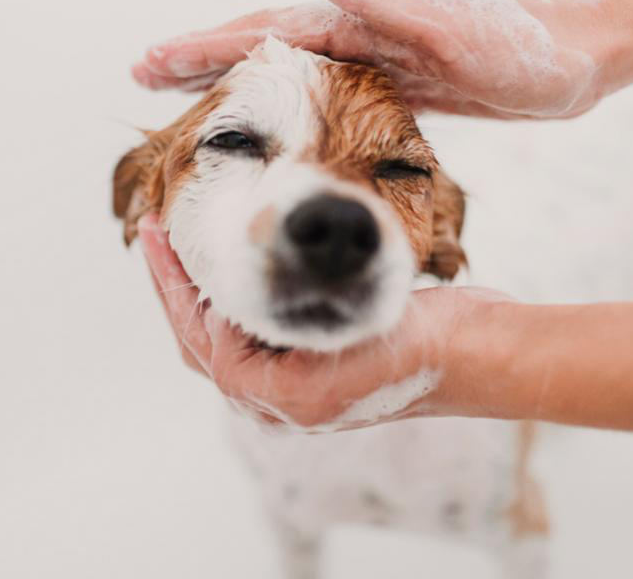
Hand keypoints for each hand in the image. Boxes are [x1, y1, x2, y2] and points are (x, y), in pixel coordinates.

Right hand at [131, 0, 610, 118]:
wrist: (578, 59)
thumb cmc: (521, 45)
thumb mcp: (446, 20)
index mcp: (359, 17)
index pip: (263, 32)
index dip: (203, 47)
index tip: (148, 61)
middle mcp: (360, 32)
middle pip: (263, 46)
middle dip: (202, 60)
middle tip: (144, 76)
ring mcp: (378, 58)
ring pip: (289, 72)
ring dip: (238, 83)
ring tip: (192, 97)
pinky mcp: (400, 85)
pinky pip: (326, 95)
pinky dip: (290, 105)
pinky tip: (279, 120)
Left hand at [137, 215, 523, 429]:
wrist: (478, 351)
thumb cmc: (418, 345)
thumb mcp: (337, 336)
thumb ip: (268, 339)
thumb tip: (210, 317)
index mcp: (278, 400)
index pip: (201, 339)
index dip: (173, 285)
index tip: (156, 233)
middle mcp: (282, 400)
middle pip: (204, 342)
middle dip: (176, 288)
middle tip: (154, 233)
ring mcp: (301, 384)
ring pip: (229, 337)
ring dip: (206, 291)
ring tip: (186, 245)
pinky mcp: (321, 363)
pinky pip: (261, 330)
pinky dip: (241, 297)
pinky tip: (243, 264)